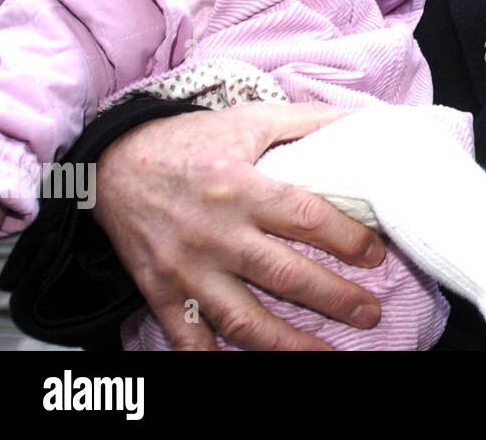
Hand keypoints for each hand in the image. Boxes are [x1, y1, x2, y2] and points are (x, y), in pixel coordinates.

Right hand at [93, 102, 385, 349]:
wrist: (110, 163)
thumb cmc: (188, 140)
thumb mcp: (250, 118)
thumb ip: (307, 121)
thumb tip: (360, 122)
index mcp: (241, 187)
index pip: (307, 218)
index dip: (349, 239)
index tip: (376, 255)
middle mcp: (215, 232)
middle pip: (285, 275)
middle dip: (335, 298)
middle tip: (369, 312)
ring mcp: (186, 268)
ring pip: (243, 319)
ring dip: (288, 343)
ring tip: (325, 353)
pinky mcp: (159, 291)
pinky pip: (187, 337)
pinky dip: (212, 357)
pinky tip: (245, 366)